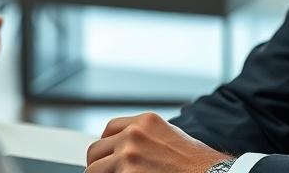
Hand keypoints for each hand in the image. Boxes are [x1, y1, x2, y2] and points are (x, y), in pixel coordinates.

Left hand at [87, 112, 231, 172]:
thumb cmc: (196, 163)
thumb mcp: (169, 136)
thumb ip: (145, 138)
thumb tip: (124, 149)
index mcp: (145, 122)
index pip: (109, 129)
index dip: (108, 147)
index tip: (110, 158)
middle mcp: (133, 135)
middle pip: (96, 150)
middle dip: (100, 165)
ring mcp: (128, 157)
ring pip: (93, 170)